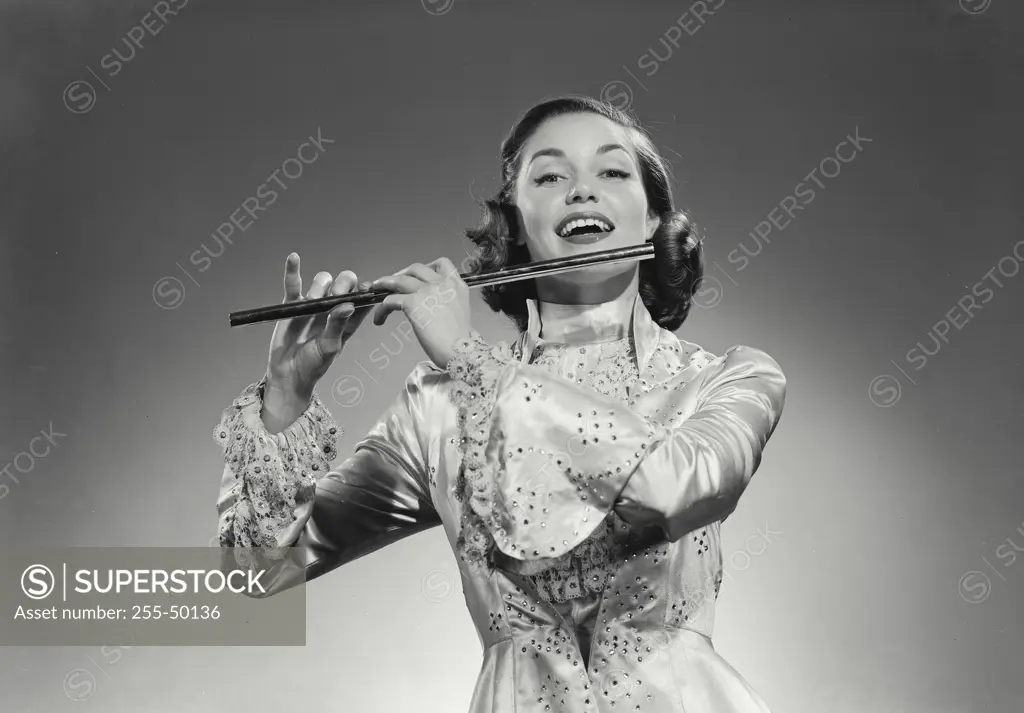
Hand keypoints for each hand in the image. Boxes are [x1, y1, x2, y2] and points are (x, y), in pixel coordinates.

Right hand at [262, 253, 370, 428]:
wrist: (288, 375)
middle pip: (344, 282)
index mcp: (348, 320)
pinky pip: (294, 284)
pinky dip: (293, 270)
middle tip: (335, 296)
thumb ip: (337, 326)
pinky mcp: (293, 304)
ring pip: (322, 280)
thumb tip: (348, 305)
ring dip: (320, 285)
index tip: (365, 289)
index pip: (362, 297)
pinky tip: (294, 258)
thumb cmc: (313, 365)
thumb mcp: (329, 348)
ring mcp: (313, 304)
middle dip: (343, 284)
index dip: (365, 290)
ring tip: (313, 301)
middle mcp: (333, 309)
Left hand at [370, 257, 471, 369]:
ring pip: (399, 280)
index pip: (442, 263)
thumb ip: (447, 301)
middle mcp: (442, 283)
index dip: (427, 266)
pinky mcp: (412, 303)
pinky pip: (390, 300)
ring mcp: (426, 291)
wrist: (461, 350)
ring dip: (385, 283)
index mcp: (457, 285)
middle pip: (416, 268)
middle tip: (394, 284)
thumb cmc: (462, 340)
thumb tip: (432, 305)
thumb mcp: (460, 311)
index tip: (418, 274)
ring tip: (376, 289)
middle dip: (403, 273)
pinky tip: (379, 318)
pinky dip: (382, 309)